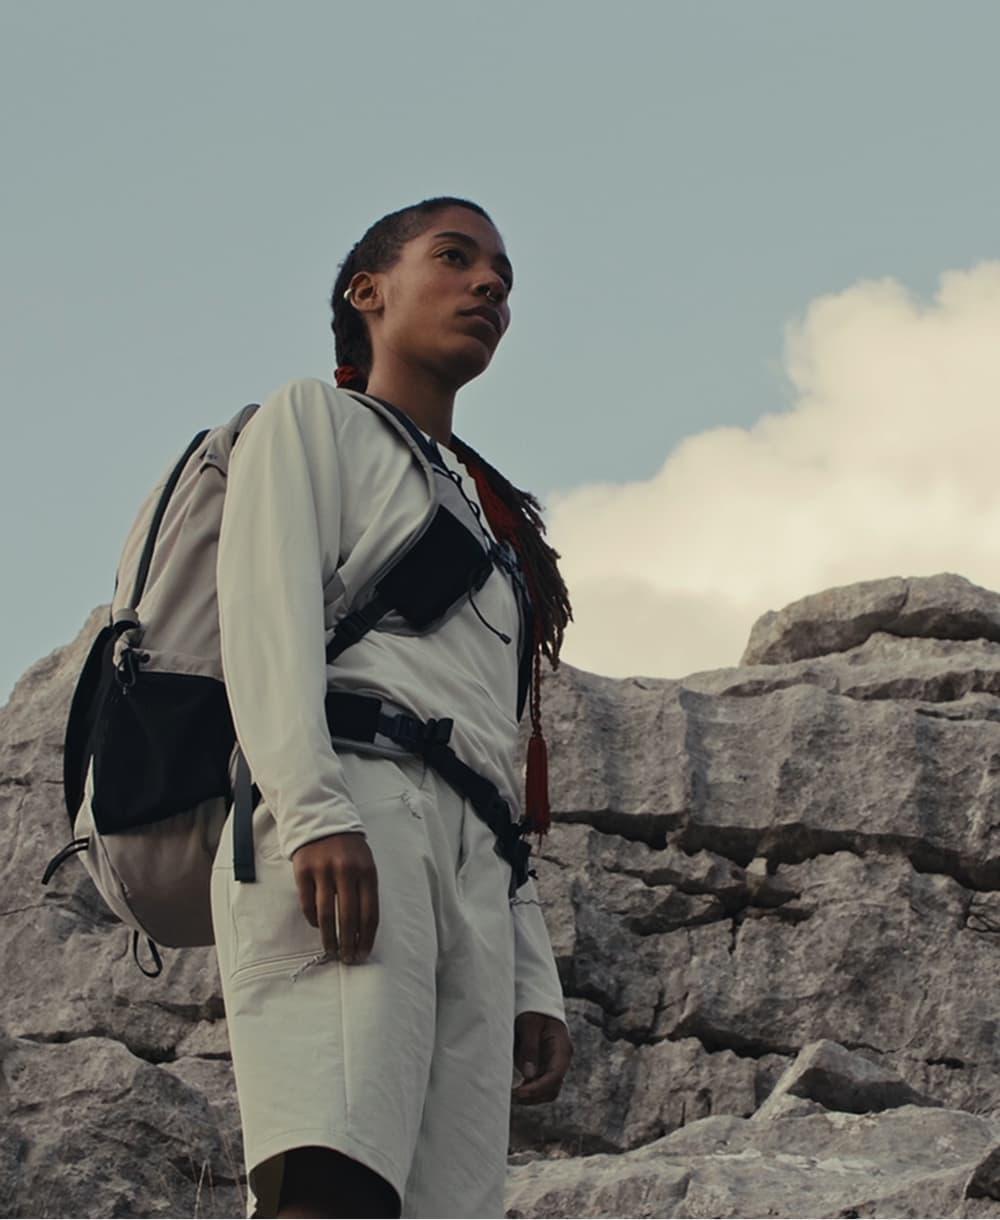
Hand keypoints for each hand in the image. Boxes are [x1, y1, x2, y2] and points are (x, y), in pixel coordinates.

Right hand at [291, 832, 378, 964]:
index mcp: (367, 871)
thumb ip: (365, 891)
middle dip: (348, 943)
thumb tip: (362, 930)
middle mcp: (346, 871)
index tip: (363, 953)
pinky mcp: (303, 871)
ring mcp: (323, 870)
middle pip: (348, 917)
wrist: (322, 821)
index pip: (370, 913)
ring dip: (329, 938)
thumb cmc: (349, 850)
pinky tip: (317, 927)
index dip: (367, 938)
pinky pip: (307, 904)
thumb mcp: (365, 864)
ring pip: (326, 914)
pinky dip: (313, 920)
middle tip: (347, 958)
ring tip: (331, 951)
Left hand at [511, 1011, 572, 1103]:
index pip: (555, 1075)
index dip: (538, 1087)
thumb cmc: (534, 1011)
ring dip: (532, 1096)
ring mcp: (554, 1064)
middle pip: (553, 1087)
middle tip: (513, 1095)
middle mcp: (561, 1059)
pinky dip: (529, 1089)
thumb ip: (530, 1047)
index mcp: (562, 1048)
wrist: (537, 1004)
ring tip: (513, 1094)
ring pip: (548, 1090)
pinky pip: (540, 1085)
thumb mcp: (530, 1024)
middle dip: (534, 1095)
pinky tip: (515, 1089)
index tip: (520, 1092)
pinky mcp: (544, 1066)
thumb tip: (529, 1075)